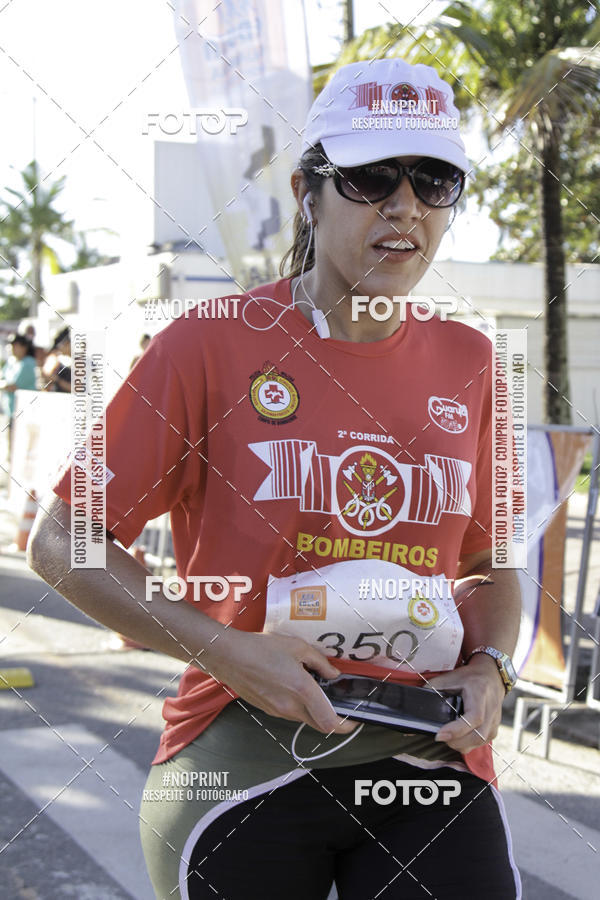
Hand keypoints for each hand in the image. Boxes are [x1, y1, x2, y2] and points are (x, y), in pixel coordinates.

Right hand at [206, 629, 357, 735]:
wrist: (229, 657)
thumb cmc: (261, 648)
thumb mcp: (297, 647)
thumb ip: (319, 662)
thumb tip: (333, 673)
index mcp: (302, 690)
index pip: (330, 721)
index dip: (346, 726)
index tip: (354, 721)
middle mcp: (291, 706)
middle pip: (319, 724)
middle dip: (332, 719)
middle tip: (338, 705)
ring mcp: (277, 711)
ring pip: (303, 717)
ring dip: (313, 709)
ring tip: (311, 688)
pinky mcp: (267, 709)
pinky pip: (289, 712)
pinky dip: (297, 705)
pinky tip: (292, 686)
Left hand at [427, 653, 505, 752]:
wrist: (490, 676)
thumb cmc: (469, 677)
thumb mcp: (449, 677)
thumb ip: (433, 688)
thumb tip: (413, 703)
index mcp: (480, 693)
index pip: (473, 718)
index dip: (457, 730)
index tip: (440, 735)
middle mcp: (491, 709)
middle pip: (477, 735)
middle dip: (456, 741)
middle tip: (441, 736)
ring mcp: (495, 721)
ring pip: (479, 742)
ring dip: (461, 744)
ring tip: (448, 737)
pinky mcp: (495, 729)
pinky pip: (481, 743)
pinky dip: (468, 744)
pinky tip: (459, 737)